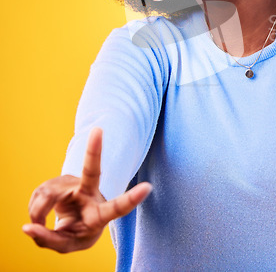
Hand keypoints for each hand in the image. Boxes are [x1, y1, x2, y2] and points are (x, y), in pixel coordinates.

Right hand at [23, 128, 151, 252]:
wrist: (72, 222)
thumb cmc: (77, 232)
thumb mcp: (68, 244)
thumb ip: (48, 240)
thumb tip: (27, 228)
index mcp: (100, 213)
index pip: (117, 208)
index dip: (131, 200)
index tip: (148, 187)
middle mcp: (89, 193)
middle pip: (91, 171)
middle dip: (93, 150)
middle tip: (98, 130)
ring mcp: (71, 184)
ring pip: (47, 196)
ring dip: (37, 214)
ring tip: (39, 226)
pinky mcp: (55, 182)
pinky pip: (36, 198)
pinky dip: (33, 212)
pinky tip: (40, 216)